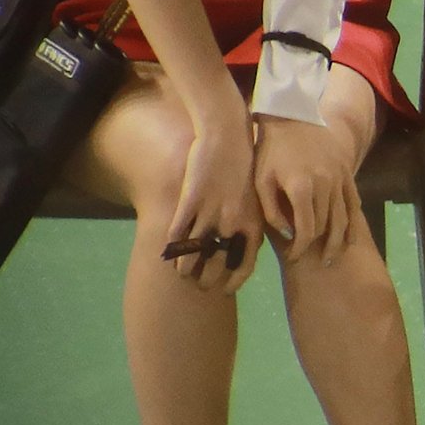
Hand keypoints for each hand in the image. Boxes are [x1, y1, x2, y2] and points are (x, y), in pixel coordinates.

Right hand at [163, 111, 262, 294]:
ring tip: (180, 272)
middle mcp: (232, 222)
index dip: (234, 282)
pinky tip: (169, 249)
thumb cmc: (245, 165)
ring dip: (184, 266)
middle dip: (206, 279)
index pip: (245, 265)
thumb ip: (251, 224)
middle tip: (199, 283)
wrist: (228, 135)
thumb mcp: (256, 198)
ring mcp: (210, 212)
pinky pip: (177, 230)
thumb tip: (244, 248)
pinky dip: (172, 244)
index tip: (226, 290)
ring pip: (192, 251)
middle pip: (216, 264)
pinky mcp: (191, 200)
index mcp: (253, 223)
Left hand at [253, 115, 364, 264]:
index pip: (306, 230)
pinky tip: (349, 236)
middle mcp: (325, 185)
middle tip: (308, 258)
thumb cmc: (271, 149)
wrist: (294, 115)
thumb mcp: (262, 180)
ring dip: (338, 241)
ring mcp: (340, 178)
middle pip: (325, 226)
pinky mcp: (347, 171)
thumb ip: (272, 211)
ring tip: (331, 257)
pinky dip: (353, 221)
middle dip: (316, 246)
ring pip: (343, 218)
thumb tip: (289, 235)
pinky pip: (354, 202)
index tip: (293, 257)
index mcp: (302, 188)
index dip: (300, 248)